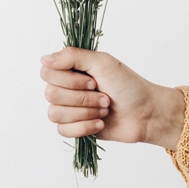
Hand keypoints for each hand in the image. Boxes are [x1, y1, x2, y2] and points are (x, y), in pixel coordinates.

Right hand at [39, 47, 185, 149]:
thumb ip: (72, 56)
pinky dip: (84, 127)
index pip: (47, 72)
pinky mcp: (74, 127)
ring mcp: (68, 108)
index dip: (68, 80)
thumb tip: (43, 59)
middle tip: (104, 97)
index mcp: (70, 69)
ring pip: (55, 114)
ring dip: (85, 112)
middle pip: (51, 94)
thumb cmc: (127, 85)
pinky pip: (63, 130)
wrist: (145, 113)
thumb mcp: (102, 63)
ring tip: (104, 109)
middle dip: (82, 98)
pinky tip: (100, 124)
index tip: (92, 81)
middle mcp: (65, 87)